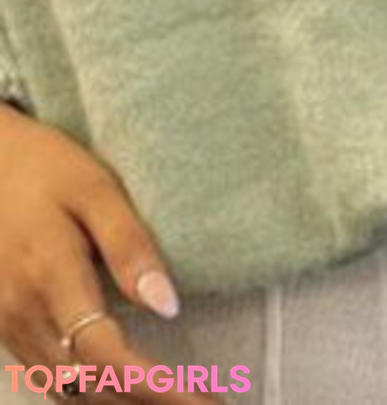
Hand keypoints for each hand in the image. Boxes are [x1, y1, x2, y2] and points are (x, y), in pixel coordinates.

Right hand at [0, 105, 203, 400]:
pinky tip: (119, 391)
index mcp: (51, 277)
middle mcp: (24, 314)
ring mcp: (9, 326)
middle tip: (204, 404)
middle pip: (87, 385)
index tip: (200, 401)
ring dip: (116, 403)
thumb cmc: (47, 168)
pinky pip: (45, 377)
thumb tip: (168, 306)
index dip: (152, 387)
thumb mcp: (94, 188)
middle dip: (144, 402)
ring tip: (172, 400)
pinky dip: (86, 393)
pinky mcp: (4, 327)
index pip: (105, 355)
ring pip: (64, 390)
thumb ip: (129, 245)